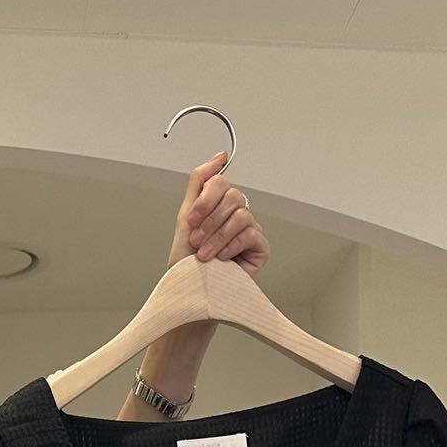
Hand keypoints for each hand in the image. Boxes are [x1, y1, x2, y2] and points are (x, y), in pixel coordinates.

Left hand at [171, 152, 269, 274]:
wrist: (190, 289)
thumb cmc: (186, 260)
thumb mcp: (186, 215)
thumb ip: (199, 181)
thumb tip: (220, 156)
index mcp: (219, 205)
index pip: (220, 182)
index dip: (205, 200)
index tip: (191, 220)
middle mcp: (236, 214)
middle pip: (232, 196)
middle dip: (209, 221)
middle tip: (196, 240)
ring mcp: (249, 230)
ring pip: (241, 215)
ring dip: (217, 236)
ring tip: (205, 255)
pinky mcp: (260, 247)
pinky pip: (251, 233)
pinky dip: (231, 246)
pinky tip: (222, 258)